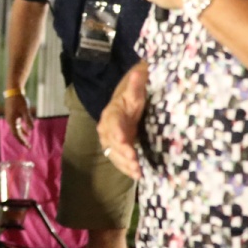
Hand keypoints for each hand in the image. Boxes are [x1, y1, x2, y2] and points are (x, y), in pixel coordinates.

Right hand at [4, 91, 34, 147]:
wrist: (13, 91)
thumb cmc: (19, 100)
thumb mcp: (25, 110)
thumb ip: (28, 119)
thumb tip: (32, 129)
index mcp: (11, 120)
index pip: (16, 134)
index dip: (22, 141)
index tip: (27, 146)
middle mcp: (9, 120)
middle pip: (15, 133)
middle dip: (22, 140)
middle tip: (28, 146)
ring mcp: (10, 117)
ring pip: (16, 129)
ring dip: (22, 135)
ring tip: (27, 141)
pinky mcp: (12, 115)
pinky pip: (17, 125)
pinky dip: (22, 129)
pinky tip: (27, 131)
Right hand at [98, 61, 147, 179]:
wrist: (124, 106)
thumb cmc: (131, 99)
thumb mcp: (134, 91)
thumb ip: (136, 84)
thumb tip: (139, 71)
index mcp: (111, 114)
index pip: (113, 123)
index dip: (117, 132)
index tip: (124, 140)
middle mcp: (107, 128)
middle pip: (112, 142)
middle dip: (122, 152)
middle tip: (134, 160)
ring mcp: (110, 140)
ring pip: (114, 153)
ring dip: (125, 163)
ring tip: (137, 171)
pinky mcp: (117, 149)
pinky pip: (119, 160)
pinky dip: (126, 168)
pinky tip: (137, 175)